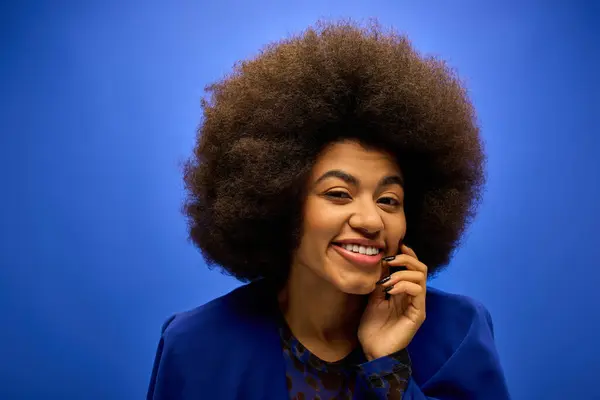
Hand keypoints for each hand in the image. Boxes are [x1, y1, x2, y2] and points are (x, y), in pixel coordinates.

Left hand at [358, 244, 426, 359]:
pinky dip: (404, 284)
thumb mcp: (373, 299)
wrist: (373, 351)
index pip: (412, 267)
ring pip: (420, 276)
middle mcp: (413, 296)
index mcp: (403, 291)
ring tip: (386, 280)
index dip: (406, 254)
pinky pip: (417, 291)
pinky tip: (390, 289)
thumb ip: (379, 282)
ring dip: (401, 273)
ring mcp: (417, 304)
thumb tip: (381, 261)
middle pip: (420, 267)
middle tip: (389, 259)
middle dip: (406, 258)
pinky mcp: (418, 313)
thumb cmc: (372, 328)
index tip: (395, 245)